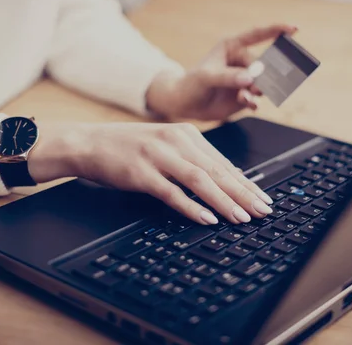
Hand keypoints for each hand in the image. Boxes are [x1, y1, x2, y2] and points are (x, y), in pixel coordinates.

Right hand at [28, 121, 273, 224]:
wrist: (88, 143)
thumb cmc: (128, 146)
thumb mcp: (166, 144)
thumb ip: (195, 158)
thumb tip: (227, 179)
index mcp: (185, 133)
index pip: (223, 162)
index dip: (245, 183)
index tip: (263, 198)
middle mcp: (175, 141)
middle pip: (217, 171)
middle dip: (243, 193)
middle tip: (263, 210)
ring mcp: (158, 156)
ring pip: (200, 180)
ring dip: (224, 201)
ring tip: (242, 217)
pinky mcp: (141, 173)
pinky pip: (172, 192)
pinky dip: (192, 207)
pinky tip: (207, 218)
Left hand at [146, 24, 296, 119]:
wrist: (183, 104)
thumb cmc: (191, 84)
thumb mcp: (207, 77)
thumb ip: (228, 77)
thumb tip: (249, 80)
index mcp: (233, 47)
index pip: (257, 35)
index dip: (276, 30)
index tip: (294, 29)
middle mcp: (242, 62)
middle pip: (264, 65)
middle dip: (267, 74)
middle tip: (262, 83)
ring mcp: (245, 80)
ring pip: (263, 83)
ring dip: (258, 90)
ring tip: (246, 96)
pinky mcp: (244, 96)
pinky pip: (256, 99)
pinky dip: (254, 102)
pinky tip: (248, 104)